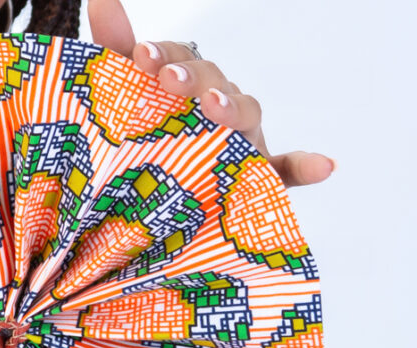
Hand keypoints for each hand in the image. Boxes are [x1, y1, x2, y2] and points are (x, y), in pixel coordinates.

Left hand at [87, 0, 335, 188]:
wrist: (153, 206)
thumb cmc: (145, 143)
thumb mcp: (123, 99)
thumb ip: (115, 49)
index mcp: (190, 85)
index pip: (181, 59)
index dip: (163, 55)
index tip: (141, 56)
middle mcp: (220, 106)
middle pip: (214, 82)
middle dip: (193, 78)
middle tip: (169, 81)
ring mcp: (243, 140)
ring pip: (245, 115)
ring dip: (234, 108)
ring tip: (216, 109)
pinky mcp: (258, 178)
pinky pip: (285, 173)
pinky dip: (305, 167)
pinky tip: (324, 165)